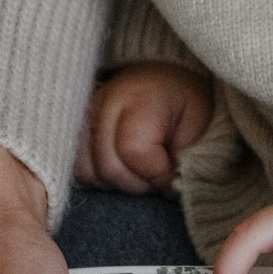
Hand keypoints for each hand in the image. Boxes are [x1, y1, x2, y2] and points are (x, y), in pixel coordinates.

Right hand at [74, 62, 212, 193]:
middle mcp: (103, 102)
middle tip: (157, 173)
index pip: (133, 151)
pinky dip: (100, 176)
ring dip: (117, 181)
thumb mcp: (198, 127)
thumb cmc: (186, 105)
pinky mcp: (75, 128)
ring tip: (139, 168)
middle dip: (138, 182)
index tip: (172, 171)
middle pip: (108, 167)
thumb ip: (182, 159)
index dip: (156, 173)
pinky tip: (121, 167)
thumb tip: (164, 189)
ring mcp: (84, 115)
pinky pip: (78, 167)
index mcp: (139, 96)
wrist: (167, 84)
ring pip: (87, 171)